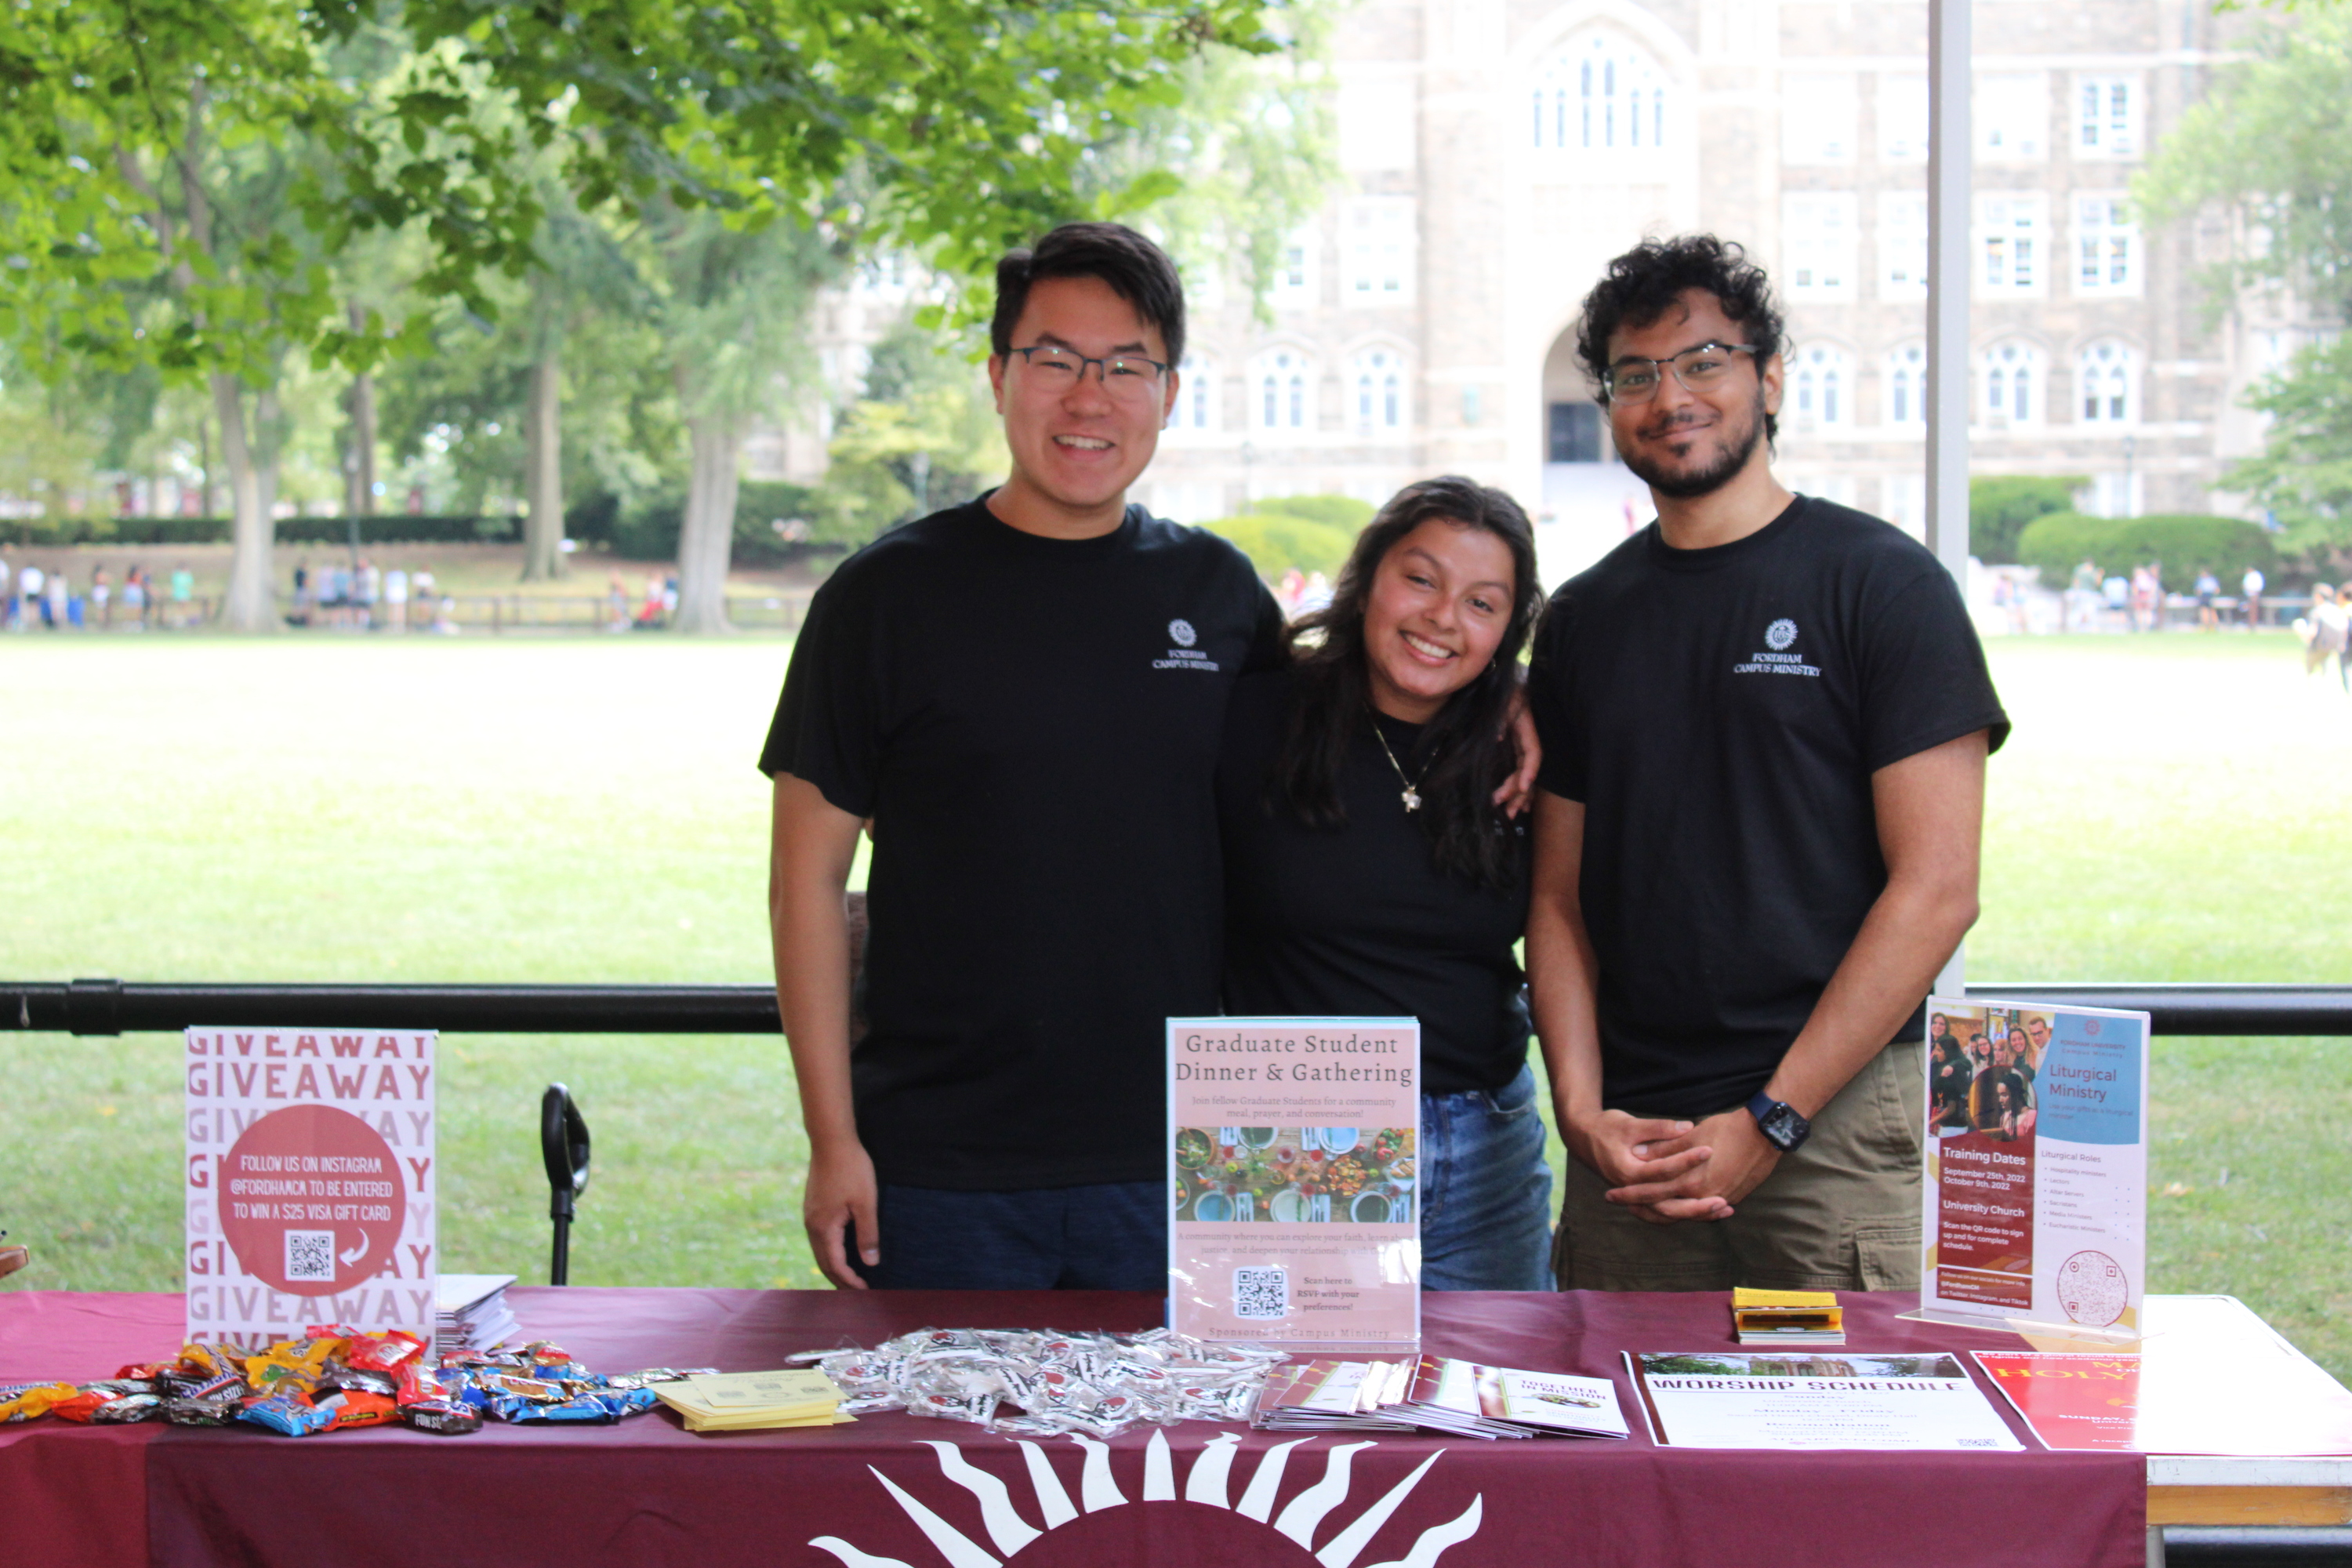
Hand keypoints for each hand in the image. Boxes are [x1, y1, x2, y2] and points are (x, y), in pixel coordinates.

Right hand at [802, 1139, 880, 1288]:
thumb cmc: (852, 1169)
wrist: (831, 1140)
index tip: (866, 1292)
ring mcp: (810, 1215)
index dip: (850, 1282)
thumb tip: (870, 1263)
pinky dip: (831, 1250)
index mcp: (824, 1228)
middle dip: (840, 1280)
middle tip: (857, 1293)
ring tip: (851, 1277)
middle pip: (824, 1262)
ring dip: (835, 1266)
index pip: (836, 1266)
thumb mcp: (866, 1203)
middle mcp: (812, 1225)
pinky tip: (842, 1250)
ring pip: (820, 1250)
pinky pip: (820, 1237)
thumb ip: (867, 1234)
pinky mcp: (813, 1206)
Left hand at [1491, 687, 1541, 817]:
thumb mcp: (1503, 699)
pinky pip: (1521, 771)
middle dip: (1518, 791)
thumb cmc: (1504, 690)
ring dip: (1519, 795)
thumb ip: (1501, 716)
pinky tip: (1521, 805)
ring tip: (1510, 814)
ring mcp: (1522, 746)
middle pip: (1527, 770)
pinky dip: (1521, 788)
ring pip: (1524, 774)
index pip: (1533, 753)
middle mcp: (1528, 740)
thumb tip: (1498, 736)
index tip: (1523, 787)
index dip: (1530, 771)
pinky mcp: (1516, 748)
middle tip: (1505, 807)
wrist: (1504, 682)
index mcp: (1528, 728)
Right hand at [1564, 1108, 1731, 1225]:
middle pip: (1668, 1205)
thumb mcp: (1629, 1123)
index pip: (1663, 1171)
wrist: (1582, 1137)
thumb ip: (1659, 1128)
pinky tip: (1707, 1211)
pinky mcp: (1640, 1199)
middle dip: (1698, 1205)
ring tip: (1724, 1209)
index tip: (1709, 1151)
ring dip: (1696, 1214)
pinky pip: (1665, 1213)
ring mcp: (1635, 1197)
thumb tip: (1688, 1127)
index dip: (1687, 1160)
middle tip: (1724, 1200)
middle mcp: (1632, 1190)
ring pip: (1669, 1214)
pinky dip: (1686, 1214)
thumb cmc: (1606, 1127)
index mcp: (1628, 1172)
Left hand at [1610, 1108, 1780, 1220]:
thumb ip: (1665, 1148)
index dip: (1630, 1194)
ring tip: (1642, 1207)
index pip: (1653, 1193)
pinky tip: (1675, 1206)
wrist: (1766, 1135)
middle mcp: (1704, 1196)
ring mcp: (1719, 1199)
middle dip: (1640, 1206)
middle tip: (1620, 1203)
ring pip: (1683, 1212)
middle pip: (1665, 1208)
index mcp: (1691, 1181)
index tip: (1611, 1194)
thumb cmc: (1729, 1129)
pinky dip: (1685, 1209)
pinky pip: (1702, 1209)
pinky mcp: (1731, 1197)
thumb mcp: (1693, 1135)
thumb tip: (1639, 1154)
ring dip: (1662, 1209)